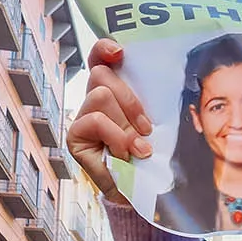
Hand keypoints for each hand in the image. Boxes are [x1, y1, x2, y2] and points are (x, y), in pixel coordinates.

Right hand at [65, 39, 153, 202]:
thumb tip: (167, 80)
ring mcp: (82, 117)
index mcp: (113, 90)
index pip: (99, 58)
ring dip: (124, 125)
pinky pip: (95, 121)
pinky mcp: (75, 137)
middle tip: (147, 128)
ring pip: (99, 96)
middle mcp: (93, 99)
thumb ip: (152, 102)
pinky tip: (123, 156)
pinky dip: (114, 139)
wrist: (141, 192)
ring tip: (138, 148)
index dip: (104, 49)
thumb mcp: (156, 124)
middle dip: (129, 100)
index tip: (119, 51)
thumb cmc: (151, 154)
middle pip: (101, 75)